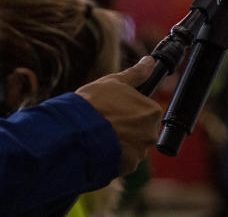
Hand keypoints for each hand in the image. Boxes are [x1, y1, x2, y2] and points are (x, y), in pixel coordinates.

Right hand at [76, 57, 162, 174]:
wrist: (75, 134)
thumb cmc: (95, 104)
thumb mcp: (114, 82)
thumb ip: (136, 73)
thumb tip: (150, 61)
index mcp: (152, 111)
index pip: (146, 109)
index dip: (129, 108)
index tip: (115, 108)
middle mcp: (151, 133)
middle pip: (141, 128)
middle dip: (127, 126)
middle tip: (107, 121)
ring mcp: (140, 152)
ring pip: (132, 145)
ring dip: (119, 141)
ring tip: (100, 134)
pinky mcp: (128, 167)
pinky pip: (123, 160)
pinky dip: (113, 155)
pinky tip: (100, 146)